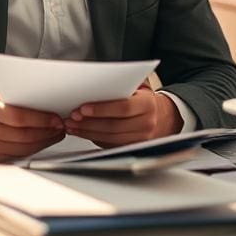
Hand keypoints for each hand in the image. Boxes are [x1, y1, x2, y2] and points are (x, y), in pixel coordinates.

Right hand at [0, 89, 65, 161]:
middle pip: (26, 135)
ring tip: (56, 133)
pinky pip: (19, 154)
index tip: (56, 118)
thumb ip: (14, 94)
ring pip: (25, 148)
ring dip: (45, 142)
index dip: (42, 119)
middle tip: (61, 126)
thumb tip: (44, 93)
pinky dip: (34, 148)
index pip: (20, 117)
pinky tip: (42, 141)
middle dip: (48, 132)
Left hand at [64, 87, 182, 147]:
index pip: (123, 108)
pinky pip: (109, 145)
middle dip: (89, 122)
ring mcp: (140, 139)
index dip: (101, 109)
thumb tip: (92, 87)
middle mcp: (146, 123)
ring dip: (87, 132)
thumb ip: (121, 88)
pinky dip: (93, 138)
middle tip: (72, 117)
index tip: (83, 108)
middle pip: (113, 126)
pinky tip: (82, 132)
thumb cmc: (145, 100)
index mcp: (147, 104)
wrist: (164, 117)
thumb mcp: (139, 89)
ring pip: (109, 138)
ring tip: (72, 125)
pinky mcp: (132, 147)